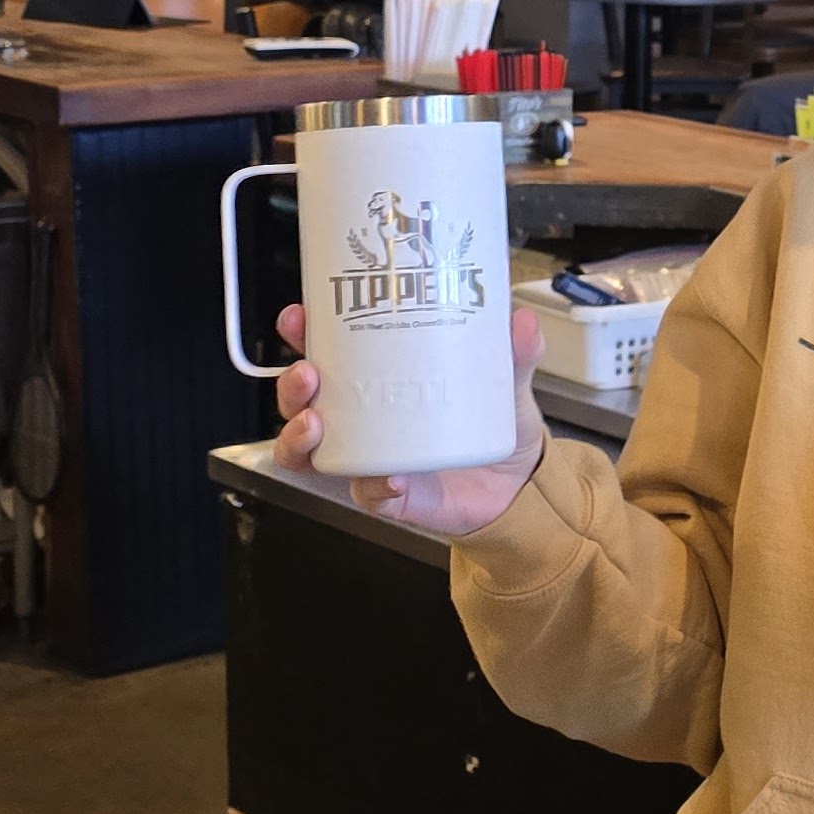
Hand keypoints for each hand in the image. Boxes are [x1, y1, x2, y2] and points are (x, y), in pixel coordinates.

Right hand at [271, 303, 545, 536]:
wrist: (518, 484)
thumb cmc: (493, 423)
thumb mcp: (506, 381)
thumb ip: (514, 353)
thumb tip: (521, 321)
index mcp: (377, 378)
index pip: (325, 352)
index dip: (302, 333)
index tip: (299, 317)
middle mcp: (361, 420)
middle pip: (302, 402)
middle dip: (292, 386)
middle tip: (307, 372)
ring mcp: (370, 460)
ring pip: (309, 453)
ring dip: (298, 437)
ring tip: (315, 423)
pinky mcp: (392, 496)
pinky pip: (368, 495)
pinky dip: (374, 486)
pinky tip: (390, 478)